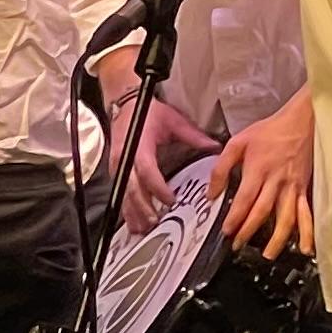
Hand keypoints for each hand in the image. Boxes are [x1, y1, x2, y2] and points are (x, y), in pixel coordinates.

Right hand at [115, 76, 220, 235]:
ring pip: (124, 195)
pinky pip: (120, 193)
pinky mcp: (116, 171)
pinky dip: (126, 209)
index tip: (171, 200)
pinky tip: (133, 221)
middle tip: (155, 222)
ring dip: (133, 212)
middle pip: (132, 189)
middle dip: (143, 207)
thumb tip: (215, 147)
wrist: (126, 104)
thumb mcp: (174, 121)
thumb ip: (194, 136)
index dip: (158, 188)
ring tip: (143, 228)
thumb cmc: (150, 113)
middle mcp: (125, 159)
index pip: (147, 172)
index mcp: (140, 146)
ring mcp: (118, 167)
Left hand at [209, 90, 316, 257]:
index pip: (245, 199)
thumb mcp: (238, 142)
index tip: (226, 231)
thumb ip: (221, 167)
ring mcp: (293, 186)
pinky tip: (305, 248)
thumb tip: (211, 192)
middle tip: (237, 245)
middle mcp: (277, 180)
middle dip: (249, 232)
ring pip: (286, 217)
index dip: (235, 218)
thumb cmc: (271, 130)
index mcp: (259, 169)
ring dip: (277, 239)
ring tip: (268, 255)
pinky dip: (307, 231)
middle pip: (262, 212)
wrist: (304, 119)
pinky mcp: (305, 187)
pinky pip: (306, 212)